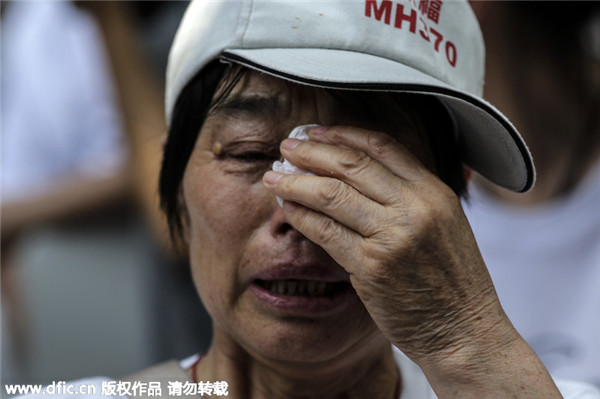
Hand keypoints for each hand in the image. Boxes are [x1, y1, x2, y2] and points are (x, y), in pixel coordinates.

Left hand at [262, 125, 511, 360]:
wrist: (463, 332)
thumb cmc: (451, 282)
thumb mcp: (444, 225)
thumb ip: (410, 197)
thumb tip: (360, 173)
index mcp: (435, 191)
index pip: (383, 146)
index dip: (343, 134)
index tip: (317, 131)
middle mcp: (415, 207)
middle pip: (351, 164)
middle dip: (311, 152)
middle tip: (286, 147)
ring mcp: (392, 236)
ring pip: (331, 194)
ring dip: (295, 182)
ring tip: (274, 178)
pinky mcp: (371, 266)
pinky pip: (325, 231)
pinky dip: (301, 217)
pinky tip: (288, 210)